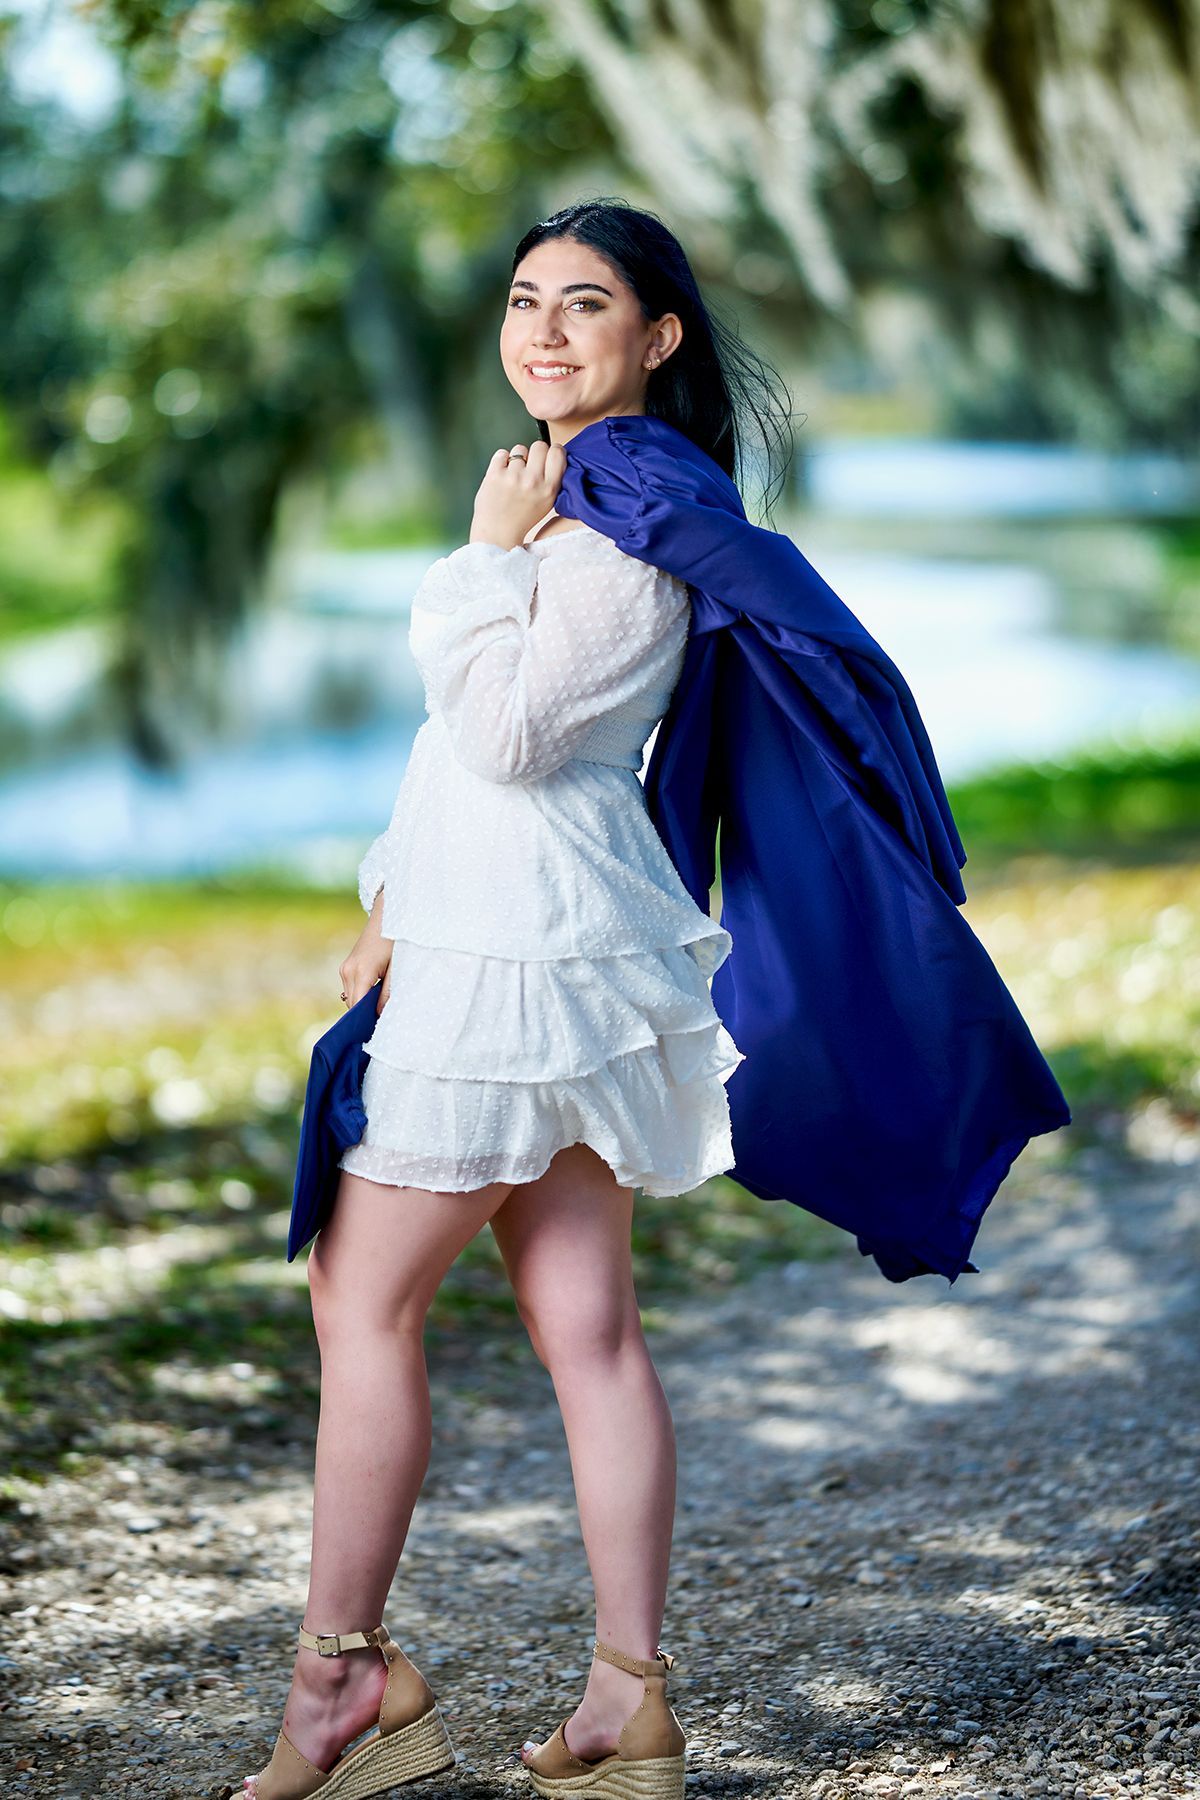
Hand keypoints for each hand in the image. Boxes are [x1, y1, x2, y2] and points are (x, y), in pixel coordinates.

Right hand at [339, 888, 392, 1015]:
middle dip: (364, 1014)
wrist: (387, 915)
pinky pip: (351, 988)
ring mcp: (345, 968)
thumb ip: (388, 992)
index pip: (357, 1006)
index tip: (377, 1029)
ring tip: (380, 1007)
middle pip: (352, 1004)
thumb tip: (380, 1014)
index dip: (365, 1020)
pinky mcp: (346, 966)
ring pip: (350, 997)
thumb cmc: (396, 940)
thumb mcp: (397, 967)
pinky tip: (375, 994)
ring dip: (362, 1003)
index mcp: (361, 972)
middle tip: (382, 1022)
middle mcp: (348, 971)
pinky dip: (361, 994)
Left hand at [469, 439, 566, 549]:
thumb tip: (554, 454)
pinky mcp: (494, 474)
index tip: (547, 456)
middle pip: (539, 446)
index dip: (552, 451)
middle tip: (529, 466)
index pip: (557, 452)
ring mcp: (513, 477)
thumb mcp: (547, 503)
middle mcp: (533, 481)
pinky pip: (502, 453)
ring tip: (513, 476)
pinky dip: (501, 461)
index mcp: (549, 489)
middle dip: (535, 453)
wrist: (497, 534)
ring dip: (516, 459)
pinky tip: (502, 475)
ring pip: (519, 450)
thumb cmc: (521, 518)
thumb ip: (552, 480)